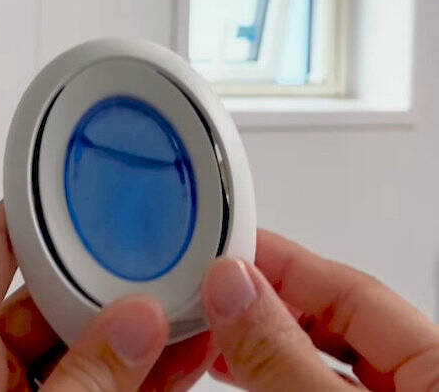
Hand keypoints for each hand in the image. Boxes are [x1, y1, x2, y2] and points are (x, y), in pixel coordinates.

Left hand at [0, 203, 212, 390]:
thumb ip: (89, 380)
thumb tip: (142, 320)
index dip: (42, 209)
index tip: (97, 191)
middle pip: (49, 295)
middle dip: (112, 282)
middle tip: (167, 265)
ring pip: (81, 347)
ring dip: (135, 333)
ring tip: (190, 309)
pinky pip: (94, 386)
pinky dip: (135, 377)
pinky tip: (179, 361)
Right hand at [202, 230, 438, 389]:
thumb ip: (285, 355)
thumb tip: (234, 288)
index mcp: (438, 365)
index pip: (353, 290)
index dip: (285, 262)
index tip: (228, 248)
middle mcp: (418, 385)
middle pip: (332, 322)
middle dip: (265, 300)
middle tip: (210, 287)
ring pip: (316, 360)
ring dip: (260, 340)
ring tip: (212, 330)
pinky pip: (308, 388)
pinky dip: (269, 376)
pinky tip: (237, 370)